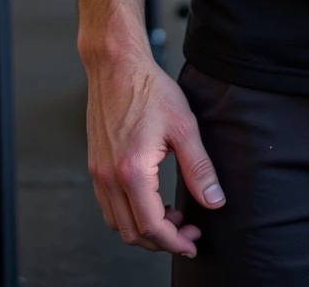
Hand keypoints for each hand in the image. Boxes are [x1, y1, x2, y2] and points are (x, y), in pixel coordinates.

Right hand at [85, 49, 224, 259]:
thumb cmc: (149, 89)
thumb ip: (199, 168)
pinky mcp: (95, 166)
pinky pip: (109, 206)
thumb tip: (214, 201)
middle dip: (162, 240)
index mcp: (132, 172)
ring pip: (118, 224)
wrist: (116, 65)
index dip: (175, 242)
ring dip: (145, 229)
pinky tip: (150, 199)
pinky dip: (130, 213)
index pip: (152, 227)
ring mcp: (98, 173)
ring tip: (171, 213)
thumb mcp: (184, 126)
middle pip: (132, 233)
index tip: (193, 242)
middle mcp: (109, 178)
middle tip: (187, 229)